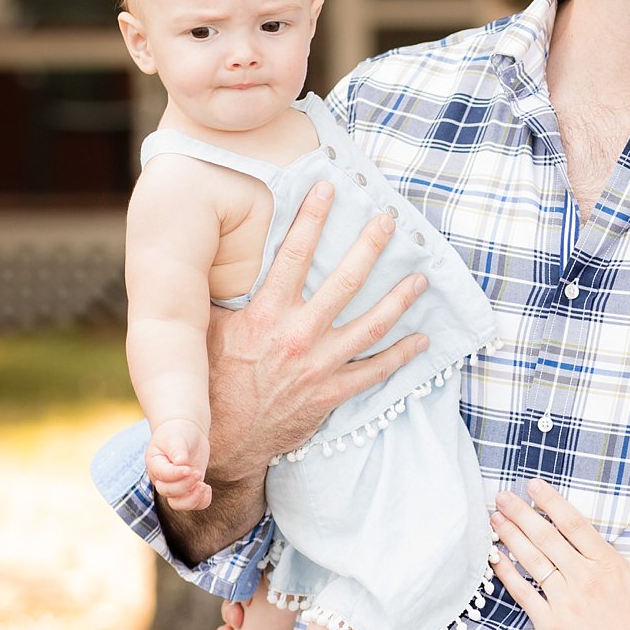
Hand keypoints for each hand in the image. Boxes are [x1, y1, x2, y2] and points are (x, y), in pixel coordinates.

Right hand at [146, 419, 212, 510]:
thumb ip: (177, 449)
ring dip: (192, 499)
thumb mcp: (175, 437)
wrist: (186, 432)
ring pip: (177, 504)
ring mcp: (175, 485)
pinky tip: (207, 487)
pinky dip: (201, 502)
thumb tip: (181, 462)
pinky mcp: (189, 488)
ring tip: (204, 486)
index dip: (176, 475)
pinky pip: (193, 504)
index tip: (189, 468)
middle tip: (198, 473)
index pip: (162, 475)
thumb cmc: (177, 432)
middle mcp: (162, 479)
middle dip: (185, 485)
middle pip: (168, 492)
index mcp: (155, 464)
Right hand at [205, 185, 431, 485]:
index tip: (328, 188)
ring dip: (399, 299)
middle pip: (346, 281)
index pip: (294, 255)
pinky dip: (401, 355)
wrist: (224, 440)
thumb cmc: (213, 380)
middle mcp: (299, 336)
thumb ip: (224, 296)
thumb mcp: (208, 332)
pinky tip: (421, 339)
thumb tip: (222, 252)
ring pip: (372, 325)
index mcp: (266, 315)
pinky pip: (375, 371)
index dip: (313, 218)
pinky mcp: (332, 393)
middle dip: (370, 246)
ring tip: (420, 278)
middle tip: (390, 220)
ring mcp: (320, 366)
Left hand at [490, 482, 629, 629]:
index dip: (550, 500)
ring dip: (510, 536)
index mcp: (608, 565)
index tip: (533, 485)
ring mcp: (564, 603)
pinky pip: (523, 595)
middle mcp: (583, 579)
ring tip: (493, 518)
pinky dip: (507, 575)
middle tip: (501, 495)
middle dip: (520, 512)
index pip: (573, 523)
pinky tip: (495, 559)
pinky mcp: (551, 627)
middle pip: (546, 536)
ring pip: (532, 561)